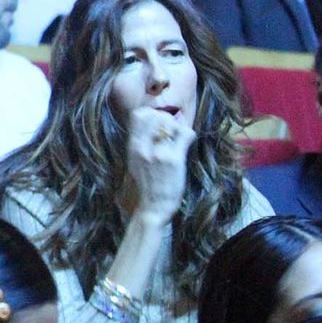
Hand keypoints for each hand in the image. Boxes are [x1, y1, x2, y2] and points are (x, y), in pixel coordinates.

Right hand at [124, 106, 195, 223]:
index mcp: (133, 147)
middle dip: (167, 119)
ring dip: (178, 128)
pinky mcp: (174, 160)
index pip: (138, 114)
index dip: (151, 114)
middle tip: (172, 131)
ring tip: (180, 138)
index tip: (158, 123)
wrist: (151, 208)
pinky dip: (189, 134)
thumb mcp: (135, 163)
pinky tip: (188, 142)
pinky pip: (185, 135)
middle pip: (155, 115)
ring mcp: (159, 153)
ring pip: (171, 123)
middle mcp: (144, 147)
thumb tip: (153, 128)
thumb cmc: (145, 187)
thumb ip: (141, 144)